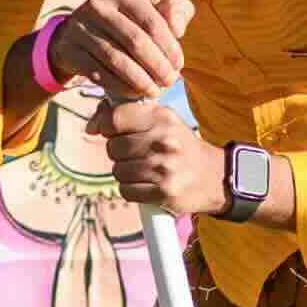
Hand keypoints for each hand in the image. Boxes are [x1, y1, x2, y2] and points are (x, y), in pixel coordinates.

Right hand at [37, 0, 191, 106]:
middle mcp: (98, 6)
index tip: (178, 66)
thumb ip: (174, 12)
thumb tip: (178, 28)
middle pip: (136, 41)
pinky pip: (99, 73)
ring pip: (117, 59)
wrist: (76, 34)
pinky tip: (134, 93)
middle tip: (169, 82)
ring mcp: (80, 28)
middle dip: (157, 66)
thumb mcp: (150, 10)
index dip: (169, 47)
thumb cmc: (124, 23)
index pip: (153, 22)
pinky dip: (120, 86)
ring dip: (140, 80)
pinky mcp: (69, 50)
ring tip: (154, 91)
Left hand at [99, 99, 225, 214]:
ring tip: (144, 170)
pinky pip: (126, 190)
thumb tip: (93, 122)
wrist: (214, 177)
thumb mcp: (163, 121)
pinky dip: (131, 189)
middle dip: (119, 153)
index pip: (115, 118)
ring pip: (117, 170)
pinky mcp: (163, 192)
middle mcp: (163, 140)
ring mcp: (164, 168)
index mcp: (162, 118)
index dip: (105, 126)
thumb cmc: (181, 146)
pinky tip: (146, 184)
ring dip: (125, 172)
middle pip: (112, 147)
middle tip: (137, 154)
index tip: (109, 131)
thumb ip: (129, 114)